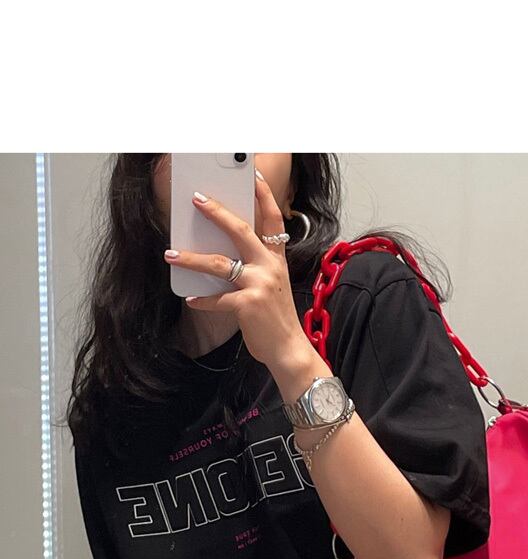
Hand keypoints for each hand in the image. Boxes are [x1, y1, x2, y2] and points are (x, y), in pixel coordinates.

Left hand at [164, 170, 309, 372]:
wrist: (289, 349)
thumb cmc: (277, 317)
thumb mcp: (272, 285)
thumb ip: (254, 267)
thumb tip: (222, 255)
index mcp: (277, 259)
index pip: (273, 219)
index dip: (263, 195)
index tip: (251, 174)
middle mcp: (270, 267)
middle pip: (241, 230)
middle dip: (217, 212)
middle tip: (196, 198)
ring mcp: (259, 285)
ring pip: (220, 263)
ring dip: (192, 258)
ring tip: (171, 254)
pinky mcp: (247, 305)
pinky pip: (217, 298)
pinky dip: (202, 300)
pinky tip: (191, 300)